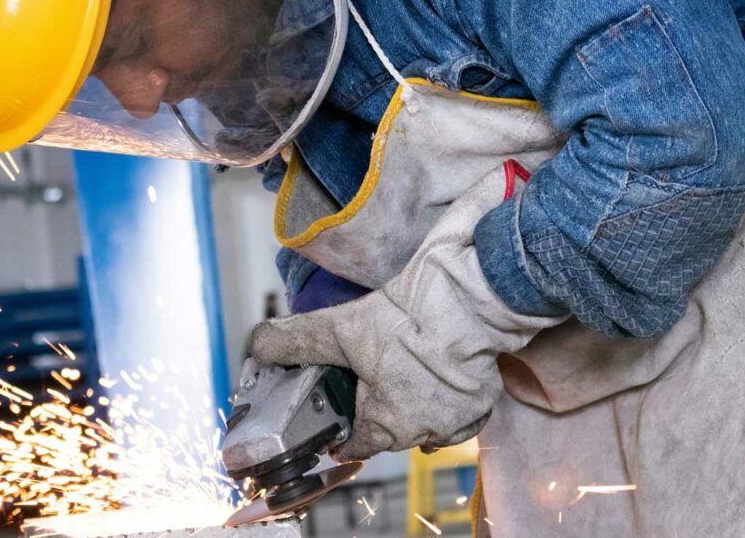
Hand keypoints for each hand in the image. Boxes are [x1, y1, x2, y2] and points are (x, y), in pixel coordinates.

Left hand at [251, 168, 565, 460]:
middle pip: (391, 431)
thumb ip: (297, 341)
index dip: (340, 429)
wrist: (471, 299)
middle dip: (378, 409)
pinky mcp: (485, 399)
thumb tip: (258, 346)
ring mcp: (459, 420)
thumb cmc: (410, 319)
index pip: (354, 444)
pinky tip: (438, 374)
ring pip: (427, 422)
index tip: (337, 414)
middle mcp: (424, 433)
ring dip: (414, 403)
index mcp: (386, 426)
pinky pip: (461, 411)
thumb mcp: (341, 327)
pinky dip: (447, 397)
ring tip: (403, 371)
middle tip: (370, 377)